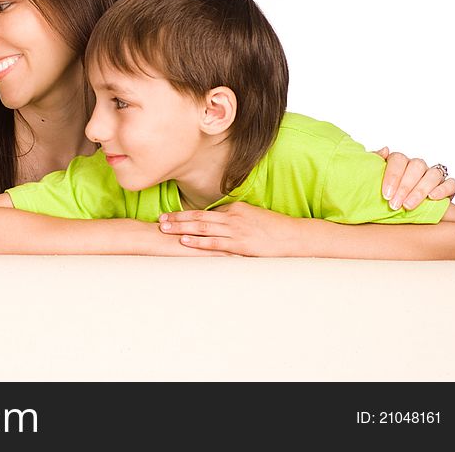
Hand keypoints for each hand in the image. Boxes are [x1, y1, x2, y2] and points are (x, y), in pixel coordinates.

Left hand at [159, 201, 299, 256]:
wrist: (294, 236)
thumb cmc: (275, 229)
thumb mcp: (252, 217)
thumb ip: (235, 219)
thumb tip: (220, 222)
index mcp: (234, 209)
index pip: (206, 212)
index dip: (185, 215)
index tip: (169, 216)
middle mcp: (232, 217)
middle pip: (199, 217)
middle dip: (177, 219)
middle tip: (160, 220)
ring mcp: (236, 230)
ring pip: (203, 228)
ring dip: (182, 228)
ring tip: (165, 229)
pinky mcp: (241, 244)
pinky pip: (215, 243)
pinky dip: (199, 242)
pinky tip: (185, 242)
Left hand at [375, 147, 454, 209]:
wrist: (401, 206)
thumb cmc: (387, 192)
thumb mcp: (375, 178)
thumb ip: (375, 163)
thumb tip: (384, 150)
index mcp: (400, 162)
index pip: (398, 159)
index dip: (392, 176)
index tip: (386, 194)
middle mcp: (417, 166)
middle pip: (415, 167)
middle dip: (404, 187)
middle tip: (395, 204)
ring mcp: (433, 175)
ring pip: (432, 175)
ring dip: (420, 191)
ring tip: (408, 205)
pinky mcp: (447, 186)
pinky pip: (450, 183)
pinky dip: (443, 190)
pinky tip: (432, 197)